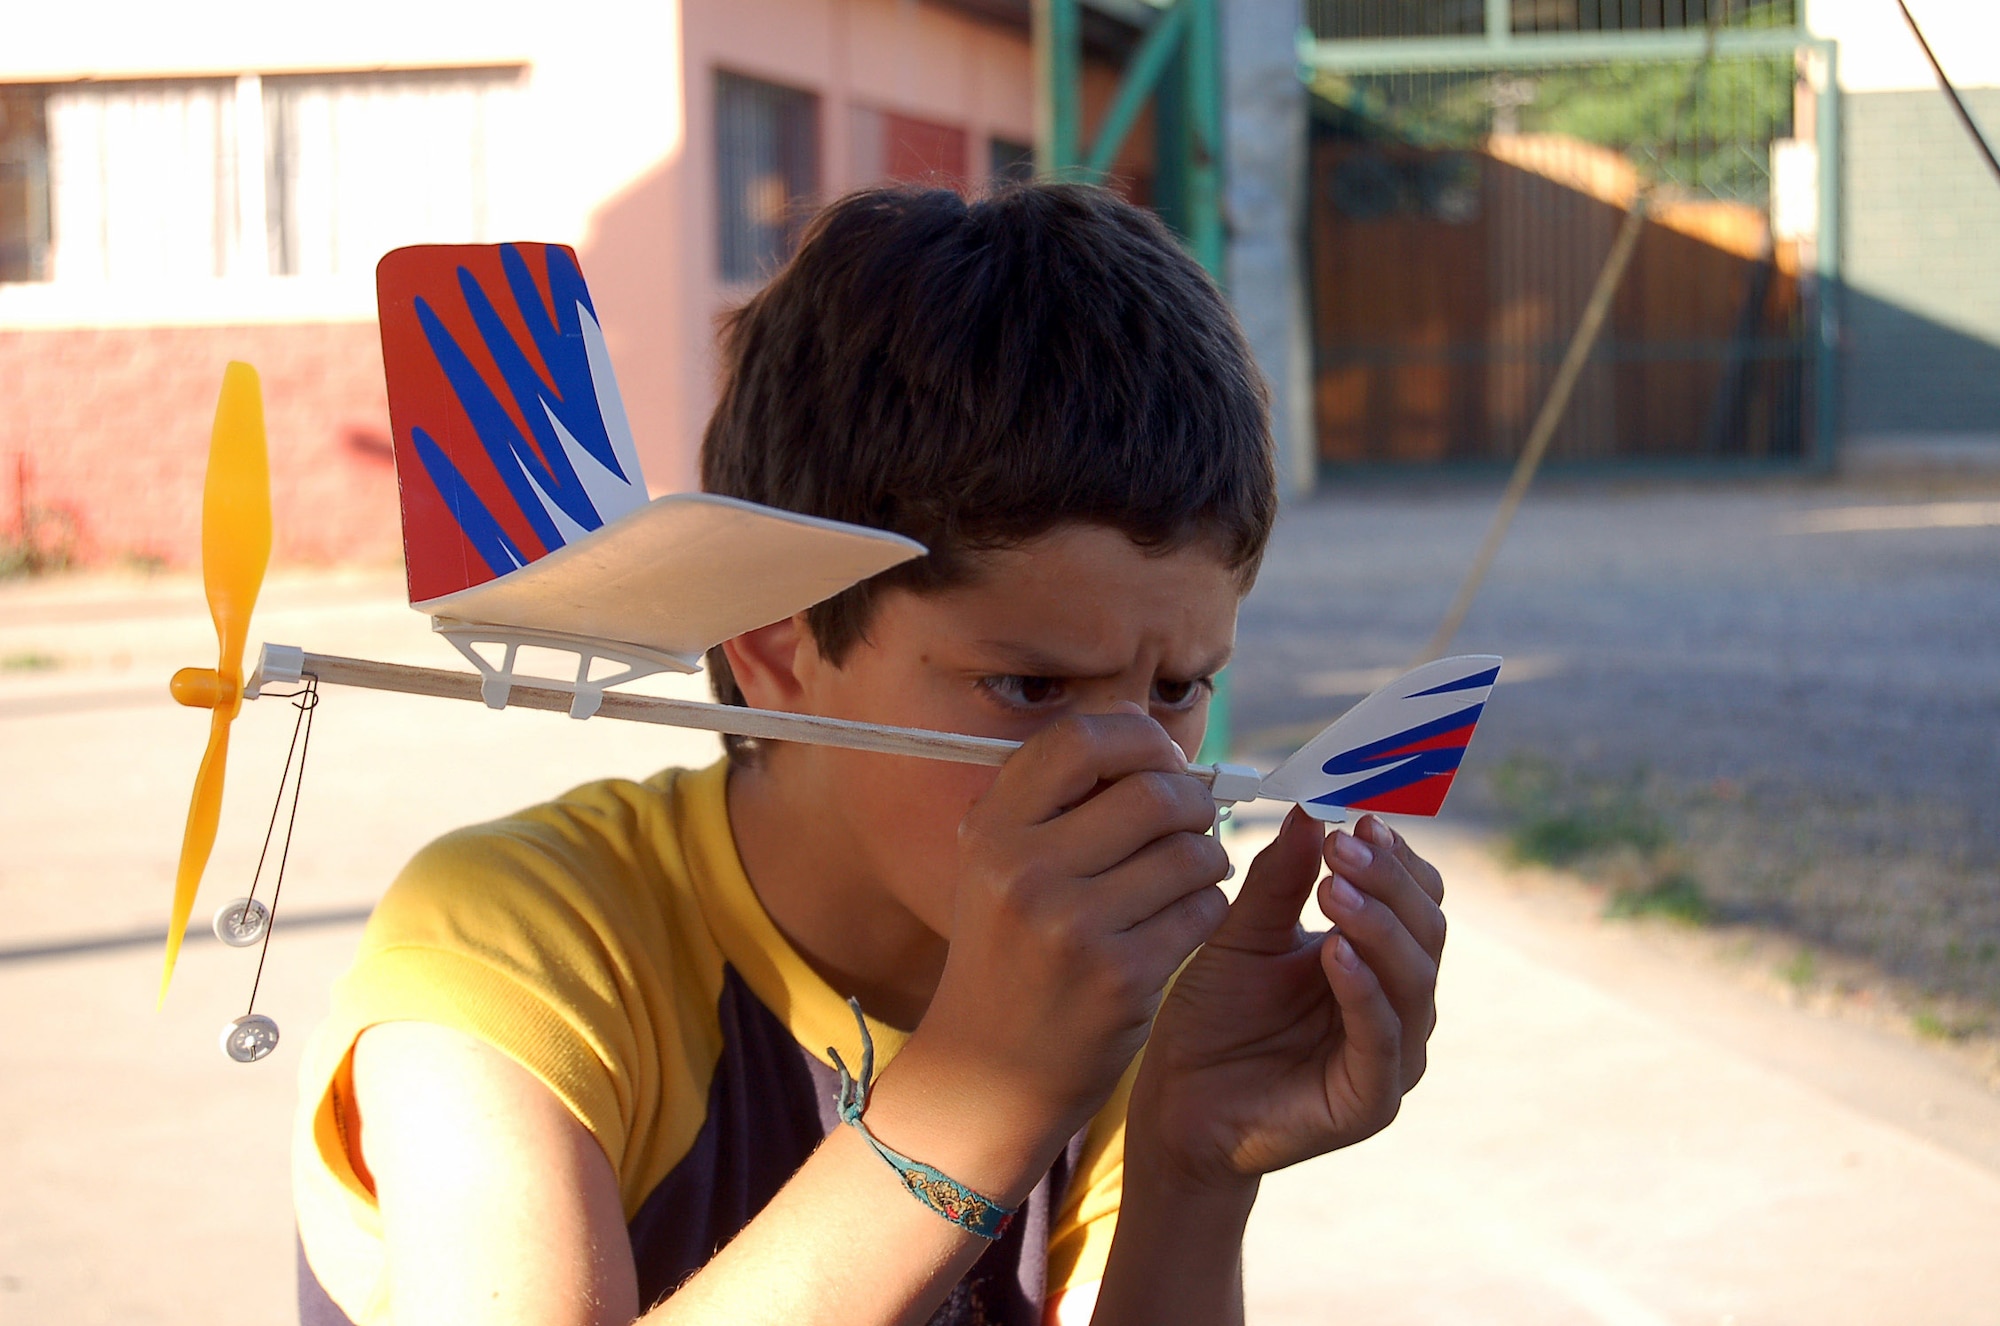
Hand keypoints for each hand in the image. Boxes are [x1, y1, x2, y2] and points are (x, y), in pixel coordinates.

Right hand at [905, 706, 1233, 1156]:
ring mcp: (1072, 925)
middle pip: (1153, 791)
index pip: (1083, 739)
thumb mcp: (999, 866)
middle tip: (1193, 820)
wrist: (987, 1071)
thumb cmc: (1010, 954)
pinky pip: (1203, 908)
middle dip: (1192, 801)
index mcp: (992, 828)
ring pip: (1190, 850)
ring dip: (1208, 855)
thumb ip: (1059, 801)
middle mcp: (1024, 868)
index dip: (1139, 738)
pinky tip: (1184, 919)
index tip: (1160, 761)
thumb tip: (1154, 739)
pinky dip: (1208, 906)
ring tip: (1189, 873)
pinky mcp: (1121, 976)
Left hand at [1130, 808, 1445, 1188]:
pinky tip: (1335, 953)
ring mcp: (1392, 1054)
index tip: (1358, 817)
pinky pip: (1382, 1039)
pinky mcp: (1371, 1101)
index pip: (1417, 896)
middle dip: (1389, 881)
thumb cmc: (1214, 1015)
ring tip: (1335, 890)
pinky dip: (1364, 992)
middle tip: (1343, 845)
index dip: (1395, 857)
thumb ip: (1280, 879)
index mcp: (1378, 958)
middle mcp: (1398, 1003)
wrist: (1178, 1102)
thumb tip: (1310, 810)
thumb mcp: (1243, 934)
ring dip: (1379, 927)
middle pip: (1427, 929)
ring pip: (1414, 979)